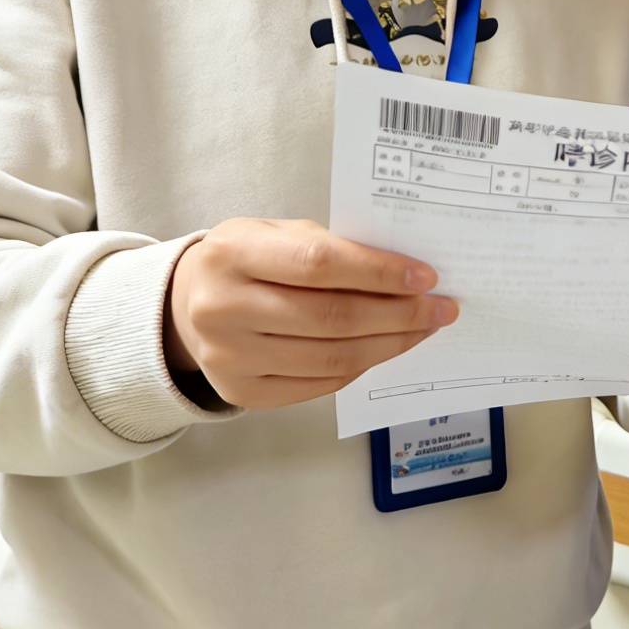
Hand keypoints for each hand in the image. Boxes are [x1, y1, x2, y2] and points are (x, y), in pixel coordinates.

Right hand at [163, 219, 455, 409]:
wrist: (188, 304)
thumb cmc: (247, 261)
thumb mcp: (276, 234)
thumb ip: (329, 248)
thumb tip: (405, 275)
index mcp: (232, 254)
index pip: (320, 265)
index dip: (379, 273)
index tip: (426, 277)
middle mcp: (224, 309)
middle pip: (332, 318)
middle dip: (398, 314)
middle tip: (440, 308)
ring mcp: (230, 358)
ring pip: (332, 358)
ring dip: (390, 344)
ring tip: (423, 329)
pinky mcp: (243, 393)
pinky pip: (319, 384)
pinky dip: (361, 366)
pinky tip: (386, 348)